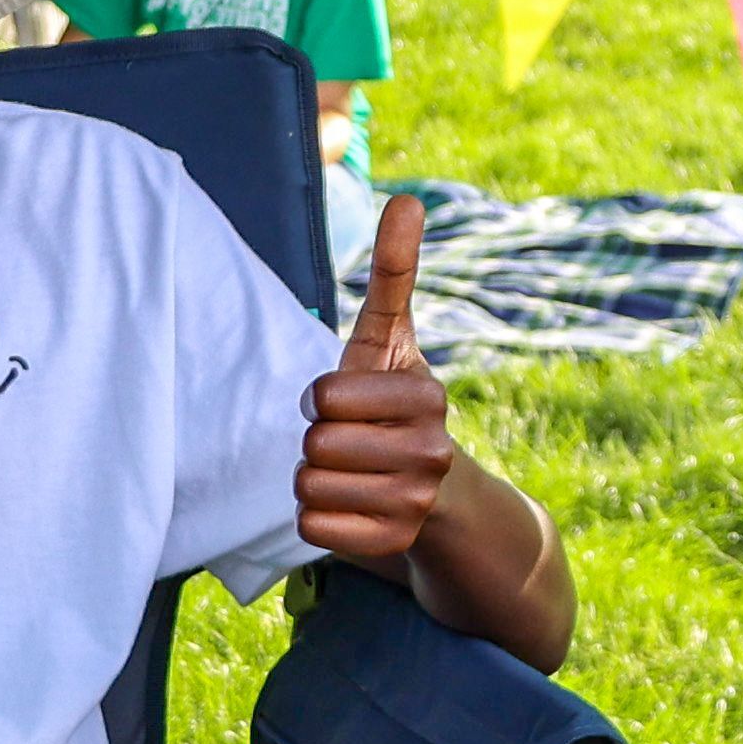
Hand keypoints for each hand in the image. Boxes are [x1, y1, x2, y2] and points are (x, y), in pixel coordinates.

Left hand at [298, 192, 456, 560]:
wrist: (432, 490)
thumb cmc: (390, 402)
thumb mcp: (389, 339)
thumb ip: (394, 272)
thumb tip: (407, 199)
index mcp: (426, 395)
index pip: (324, 396)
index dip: (320, 398)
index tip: (348, 403)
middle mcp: (432, 451)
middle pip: (315, 445)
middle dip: (315, 441)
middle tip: (347, 442)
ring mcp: (416, 503)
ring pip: (310, 486)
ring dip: (313, 479)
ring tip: (349, 473)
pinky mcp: (394, 544)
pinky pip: (313, 527)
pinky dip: (317, 517)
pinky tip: (349, 506)